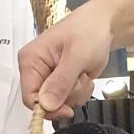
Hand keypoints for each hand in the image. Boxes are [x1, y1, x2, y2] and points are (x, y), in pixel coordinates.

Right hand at [18, 0, 115, 118]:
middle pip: (44, 103)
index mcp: (30, 60)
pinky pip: (68, 100)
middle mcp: (35, 70)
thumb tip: (45, 104)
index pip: (29, 97)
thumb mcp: (76, 56)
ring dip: (76, 93)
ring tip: (82, 72)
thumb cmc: (88, 30)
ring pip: (59, 103)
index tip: (66, 109)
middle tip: (78, 77)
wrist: (103, 25)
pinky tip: (83, 75)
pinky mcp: (60, 82)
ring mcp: (48, 77)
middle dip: (67, 95)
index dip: (47, 108)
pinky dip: (80, 92)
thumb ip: (60, 82)